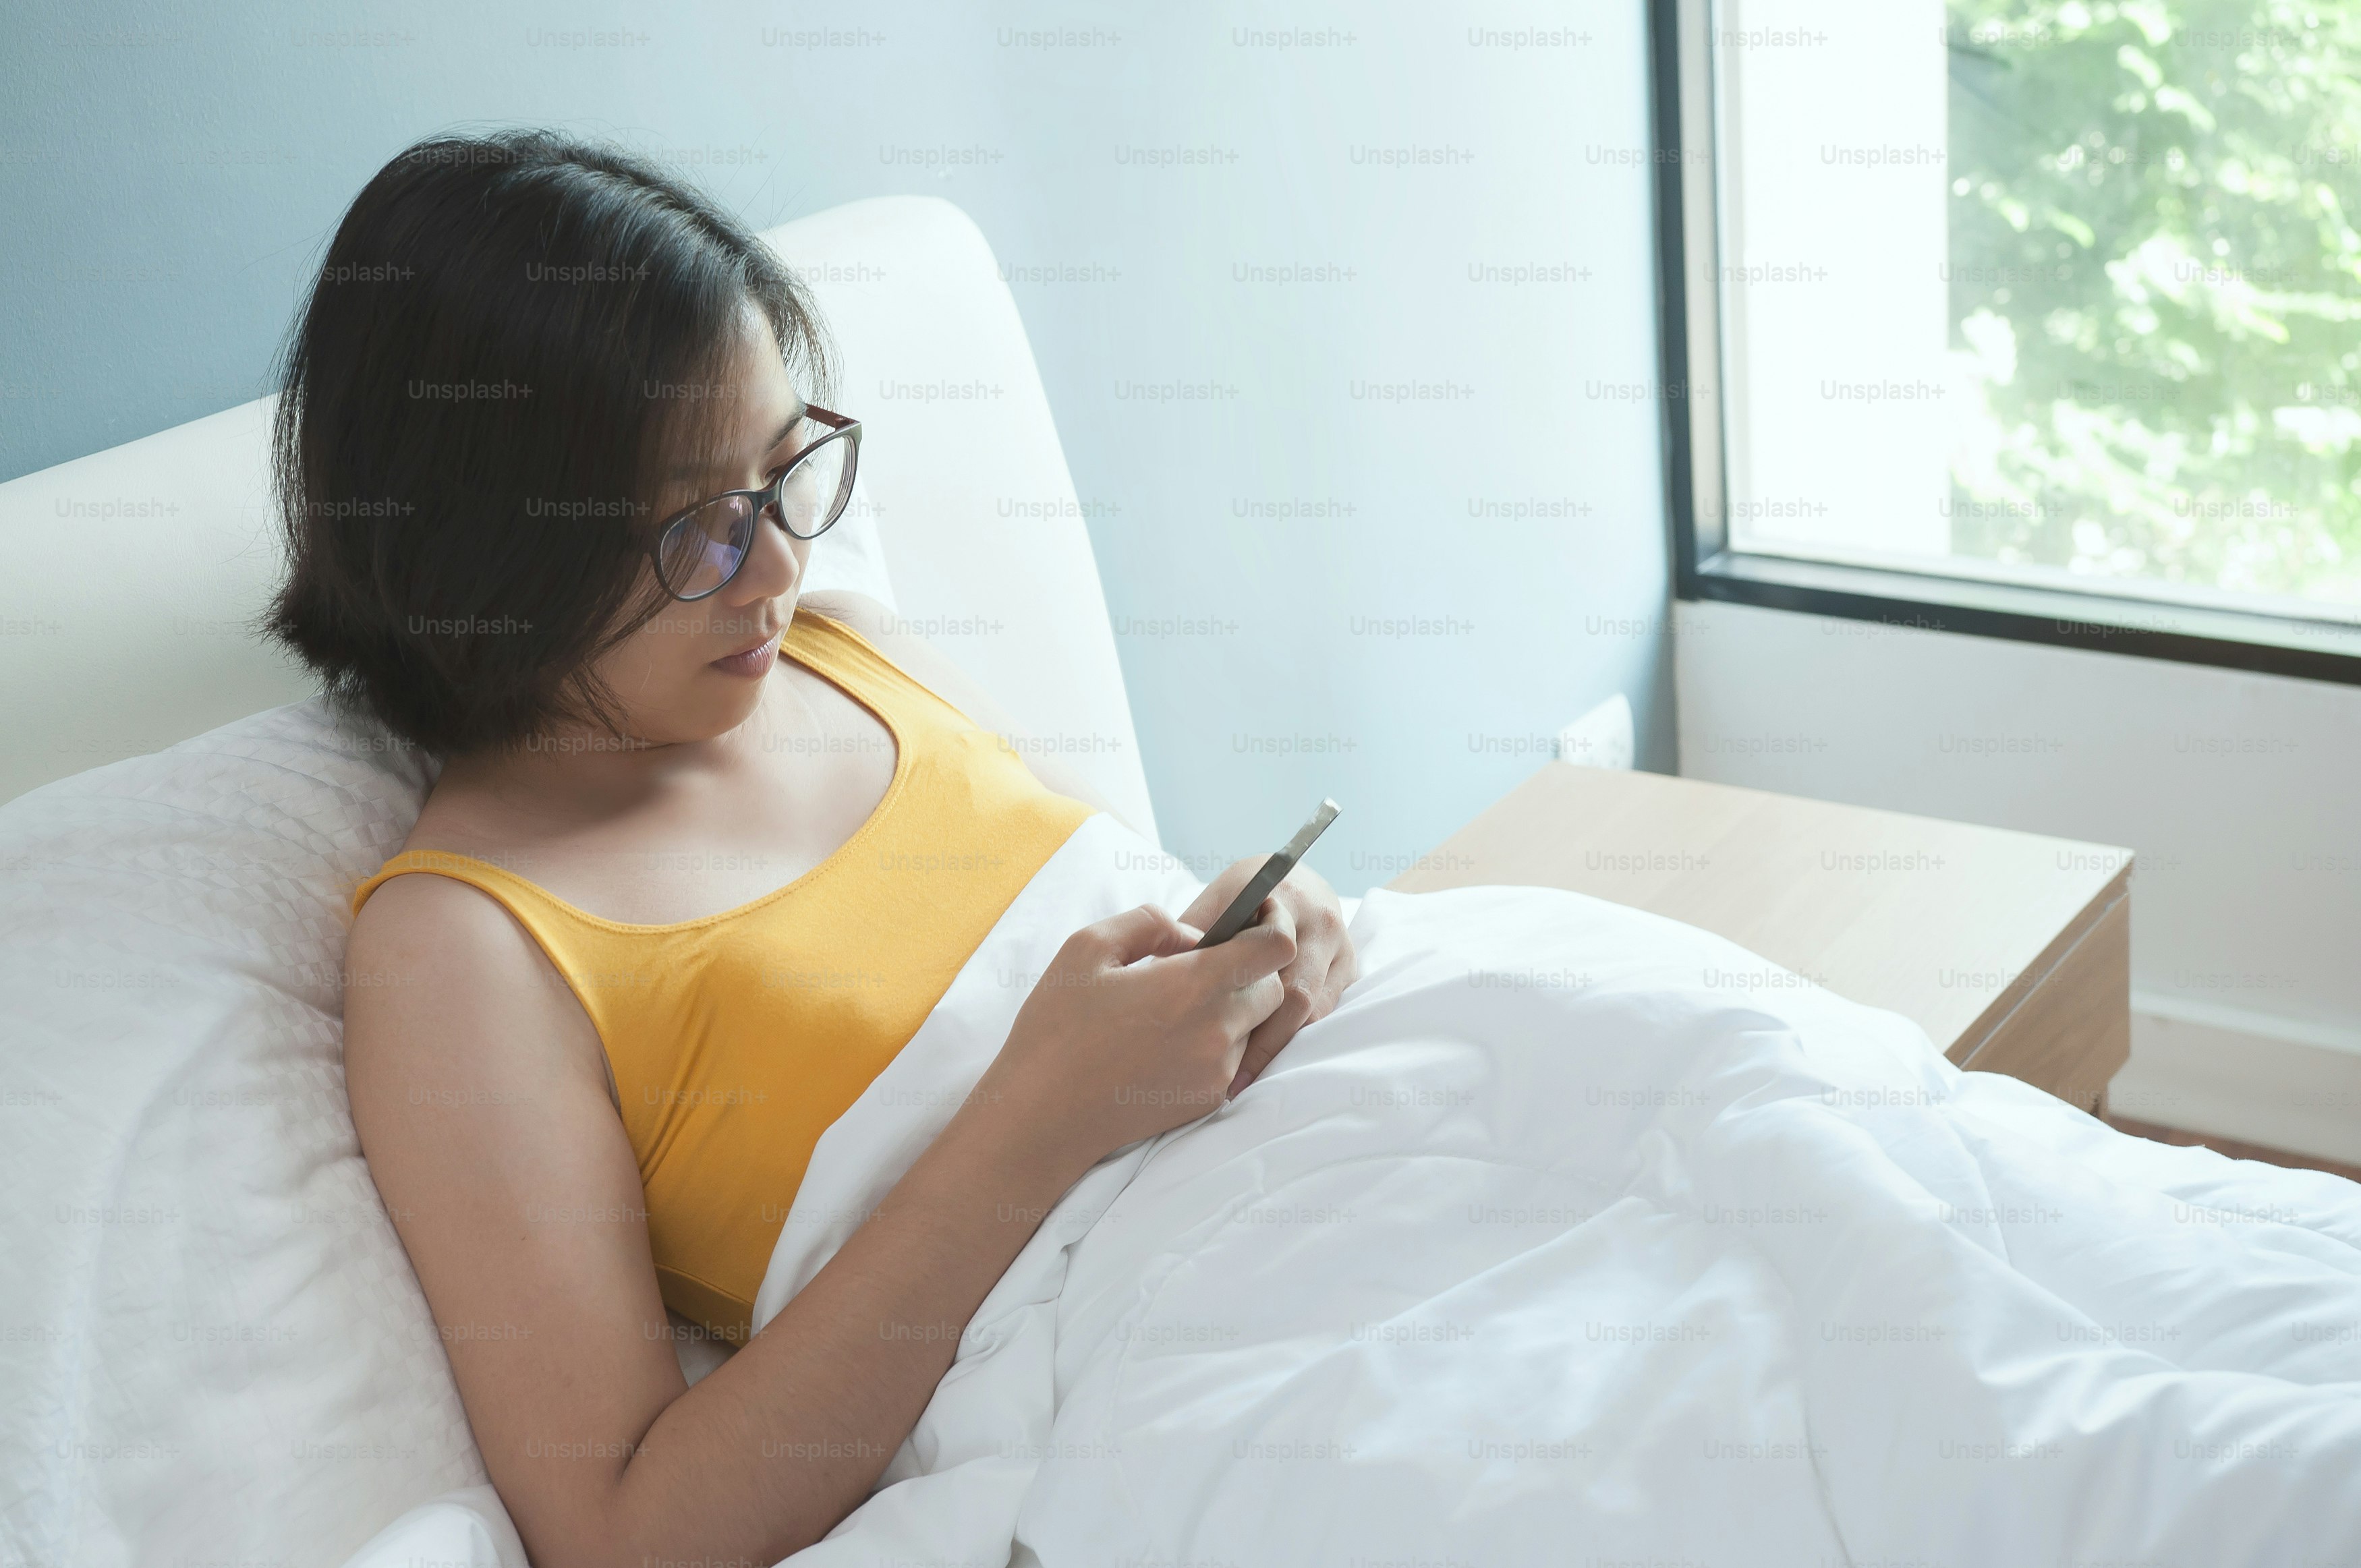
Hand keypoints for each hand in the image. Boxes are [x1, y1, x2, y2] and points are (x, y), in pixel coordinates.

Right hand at [981, 904, 1295, 1173]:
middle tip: (1197, 969)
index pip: (1275, 949)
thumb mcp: (1088, 947)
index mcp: (1193, 985)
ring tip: (1173, 1010)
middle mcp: (1217, 1030)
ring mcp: (1217, 1071)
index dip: (1269, 927)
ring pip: (1254, 1026)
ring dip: (1231, 1009)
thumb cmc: (1057, 1027)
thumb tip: (1194, 935)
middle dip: (1248, 970)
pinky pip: (1234, 1060)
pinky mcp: (1208, 1100)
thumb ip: (1151, 923)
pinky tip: (1166, 1043)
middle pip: (1272, 988)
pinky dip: (1215, 1044)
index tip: (1249, 922)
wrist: (1042, 1116)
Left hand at [1180, 860, 1358, 1096]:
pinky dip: (1296, 1039)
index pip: (1271, 954)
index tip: (1215, 1033)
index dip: (1244, 997)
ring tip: (1244, 1078)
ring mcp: (1341, 948)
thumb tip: (1161, 976)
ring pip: (1314, 1012)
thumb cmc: (1242, 898)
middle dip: (1263, 1040)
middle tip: (1231, 1080)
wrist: (1291, 881)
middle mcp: (1321, 922)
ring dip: (1279, 1045)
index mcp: (1285, 898)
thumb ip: (1193, 934)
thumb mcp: (1214, 902)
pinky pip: (1326, 1016)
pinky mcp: (1349, 970)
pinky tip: (1266, 1061)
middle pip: (1296, 995)